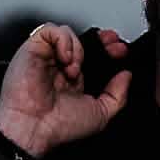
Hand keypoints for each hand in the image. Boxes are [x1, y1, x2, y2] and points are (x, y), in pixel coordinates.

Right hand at [0, 24, 130, 156]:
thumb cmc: (60, 127)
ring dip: (78, 48)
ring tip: (74, 69)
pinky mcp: (32, 49)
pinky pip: (50, 30)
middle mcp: (60, 67)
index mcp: (75, 81)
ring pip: (68, 33)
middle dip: (101, 40)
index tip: (121, 51)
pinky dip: (63, 40)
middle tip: (112, 44)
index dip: (108, 50)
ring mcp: (46, 57)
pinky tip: (65, 59)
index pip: (94, 56)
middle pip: (83, 40)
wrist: (34, 128)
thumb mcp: (100, 114)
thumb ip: (117, 95)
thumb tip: (127, 75)